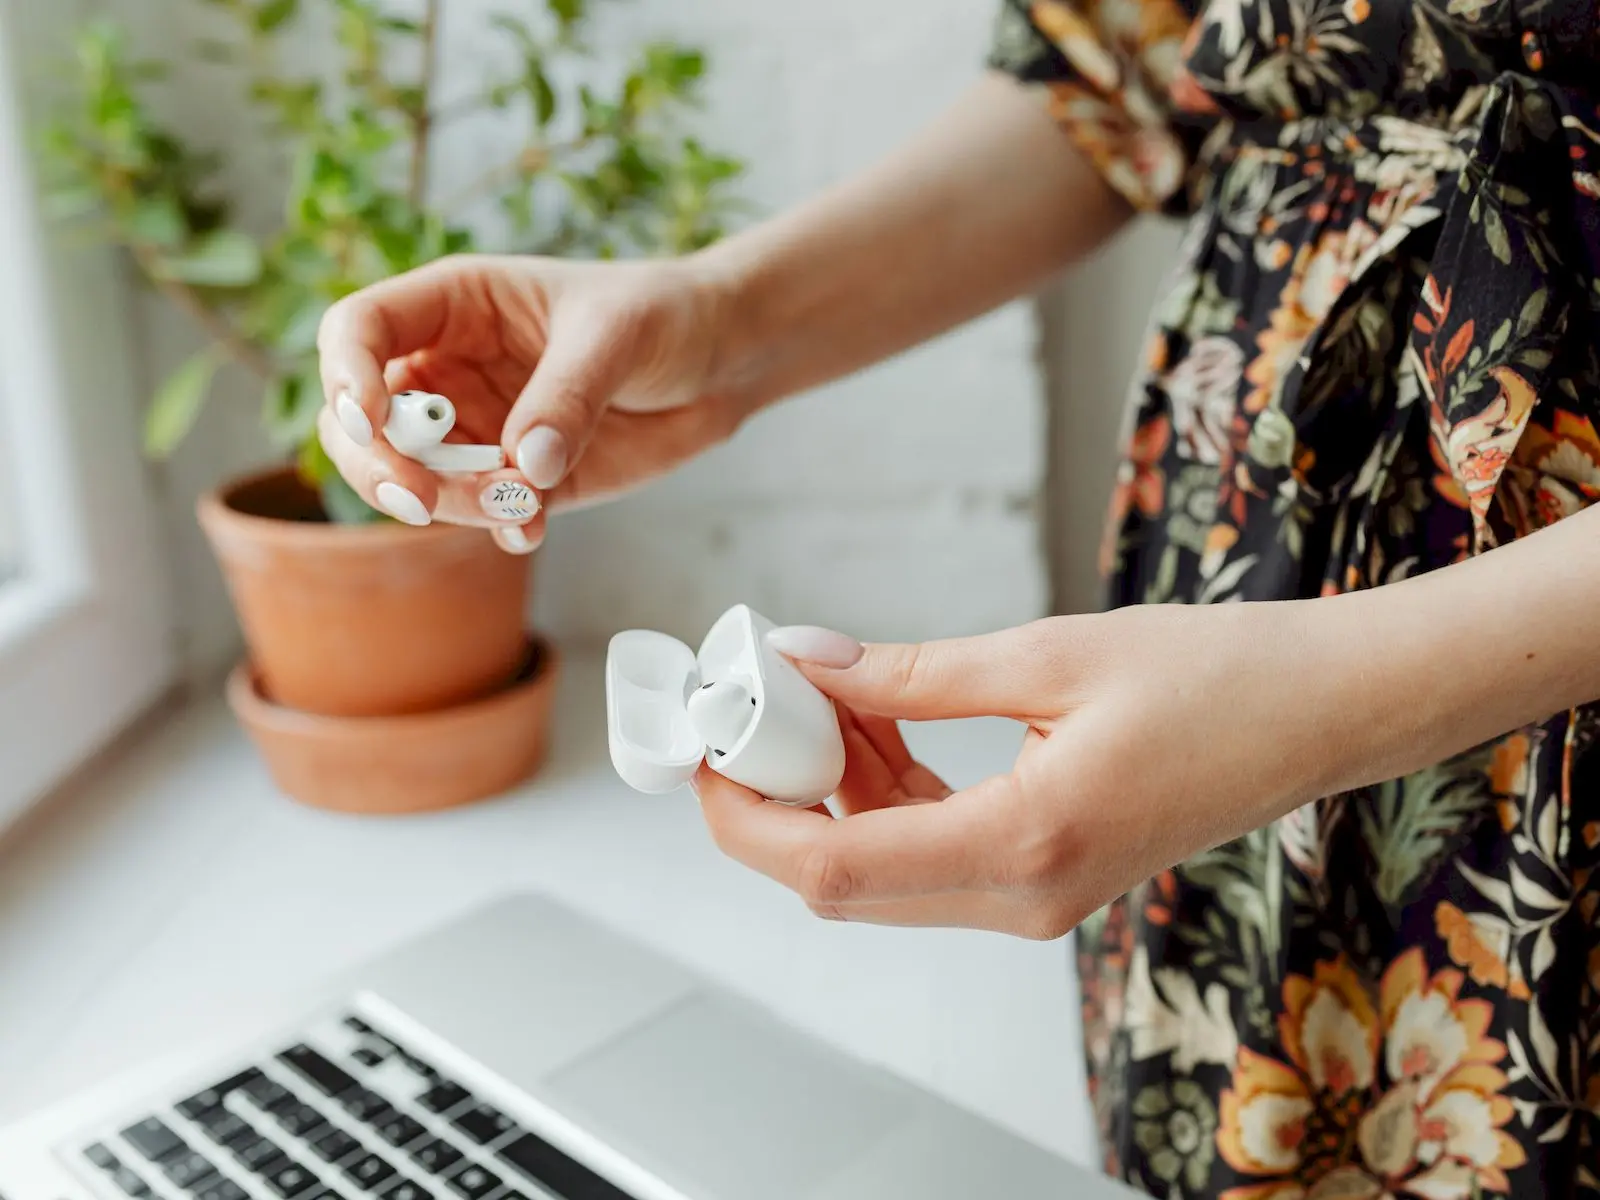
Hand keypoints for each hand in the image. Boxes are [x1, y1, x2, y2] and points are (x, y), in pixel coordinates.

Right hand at [315, 254, 751, 552]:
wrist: (721, 363)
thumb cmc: (664, 315)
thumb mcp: (619, 334)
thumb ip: (569, 394)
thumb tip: (525, 465)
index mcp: (454, 305)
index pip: (358, 330)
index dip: (345, 375)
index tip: (370, 419)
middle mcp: (450, 368)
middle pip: (359, 422)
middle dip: (377, 465)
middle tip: (421, 500)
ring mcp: (479, 429)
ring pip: (413, 478)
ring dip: (449, 504)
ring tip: (520, 505)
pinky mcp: (519, 479)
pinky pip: (480, 513)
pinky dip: (497, 526)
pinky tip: (532, 527)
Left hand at [692, 604, 1376, 938]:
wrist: (1318, 713)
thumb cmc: (1215, 677)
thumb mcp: (1045, 655)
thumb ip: (910, 672)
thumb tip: (804, 661)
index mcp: (1023, 845)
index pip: (833, 866)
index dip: (746, 817)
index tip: (704, 750)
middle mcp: (1022, 899)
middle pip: (842, 882)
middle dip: (776, 801)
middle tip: (750, 710)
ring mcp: (1034, 900)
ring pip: (879, 869)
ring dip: (831, 791)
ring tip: (827, 694)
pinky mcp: (1043, 878)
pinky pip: (928, 854)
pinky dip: (883, 796)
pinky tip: (882, 722)